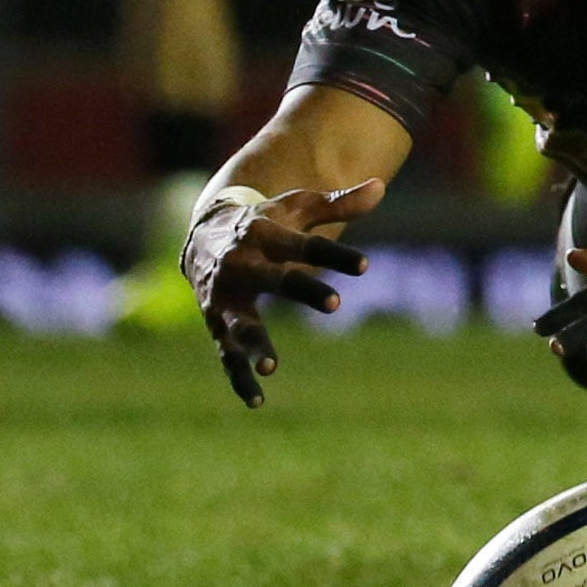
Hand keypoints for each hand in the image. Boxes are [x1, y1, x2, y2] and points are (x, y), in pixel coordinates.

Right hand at [184, 179, 383, 406]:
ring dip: (253, 342)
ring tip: (271, 365)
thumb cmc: (267, 220)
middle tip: (334, 304)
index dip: (335, 256)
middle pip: (275, 279)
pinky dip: (238, 376)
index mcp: (265, 234)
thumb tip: (381, 186)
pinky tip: (257, 400)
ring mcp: (225, 297)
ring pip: (239, 322)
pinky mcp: (215, 322)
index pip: (306, 244)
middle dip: (302, 289)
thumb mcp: (299, 206)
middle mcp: (241, 265)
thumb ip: (339, 204)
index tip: (366, 267)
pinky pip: (225, 353)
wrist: (205, 232)